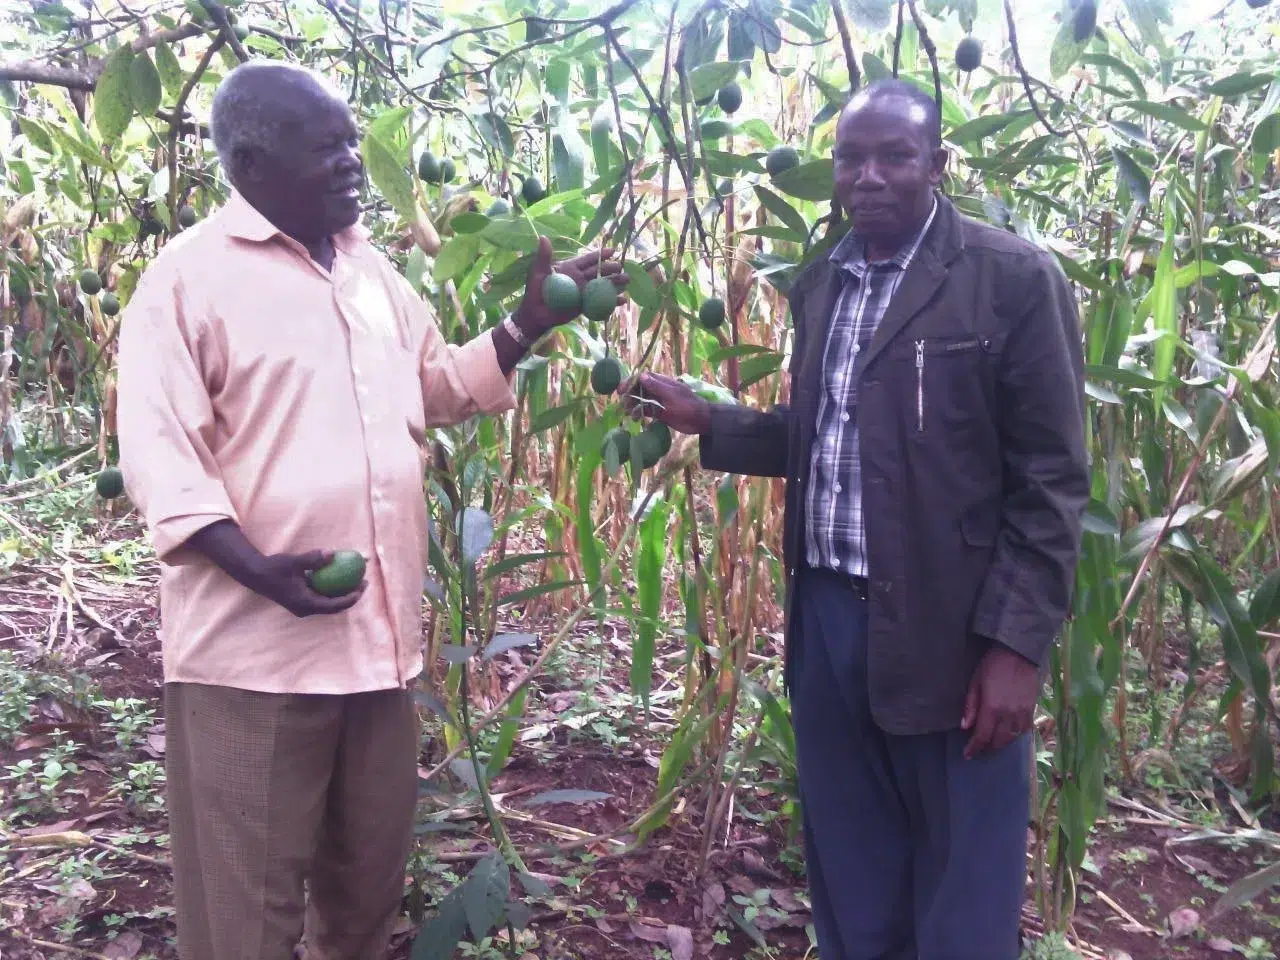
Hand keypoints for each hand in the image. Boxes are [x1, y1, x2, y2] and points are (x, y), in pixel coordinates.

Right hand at [247, 550, 366, 617]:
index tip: (362, 587)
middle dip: (351, 596)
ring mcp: (303, 606)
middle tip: (364, 582)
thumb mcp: (294, 562)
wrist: (255, 575)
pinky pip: (321, 598)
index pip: (334, 605)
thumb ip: (313, 559)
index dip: (351, 598)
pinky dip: (332, 590)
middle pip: (335, 607)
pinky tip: (339, 578)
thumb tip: (333, 553)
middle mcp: (306, 609)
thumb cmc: (274, 568)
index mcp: (306, 604)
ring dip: (343, 594)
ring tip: (356, 580)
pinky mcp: (301, 601)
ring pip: (328, 604)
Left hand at [516, 236, 629, 337]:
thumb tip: (543, 237)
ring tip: (627, 280)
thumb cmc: (535, 291)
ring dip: (615, 283)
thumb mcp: (538, 272)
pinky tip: (623, 300)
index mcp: (571, 268)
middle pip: (599, 271)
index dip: (600, 255)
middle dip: (612, 268)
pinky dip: (612, 302)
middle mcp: (580, 278)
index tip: (612, 250)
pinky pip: (601, 302)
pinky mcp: (585, 305)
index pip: (588, 259)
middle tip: (622, 266)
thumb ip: (544, 256)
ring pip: (603, 285)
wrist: (536, 314)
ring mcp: (584, 292)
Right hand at [620, 371, 713, 434]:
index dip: (630, 382)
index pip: (642, 378)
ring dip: (633, 405)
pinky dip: (640, 413)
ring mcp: (659, 401)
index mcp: (662, 382)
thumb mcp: (671, 396)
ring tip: (627, 414)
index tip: (621, 390)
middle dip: (629, 395)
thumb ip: (656, 386)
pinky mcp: (660, 412)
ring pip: (642, 400)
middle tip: (622, 404)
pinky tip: (635, 418)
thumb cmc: (687, 406)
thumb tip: (641, 375)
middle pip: (640, 389)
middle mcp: (659, 390)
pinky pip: (647, 410)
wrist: (700, 421)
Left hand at [961, 643, 1039, 758]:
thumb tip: (965, 726)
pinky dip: (1015, 735)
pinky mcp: (1033, 709)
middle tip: (979, 748)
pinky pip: (1025, 730)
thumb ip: (971, 706)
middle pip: (998, 741)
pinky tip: (1009, 732)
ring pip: (1013, 738)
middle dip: (987, 747)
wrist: (1019, 653)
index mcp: (992, 708)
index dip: (974, 748)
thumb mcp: (975, 682)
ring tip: (992, 741)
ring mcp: (1023, 713)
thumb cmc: (992, 665)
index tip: (967, 755)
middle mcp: (1009, 715)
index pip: (982, 736)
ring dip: (1001, 742)